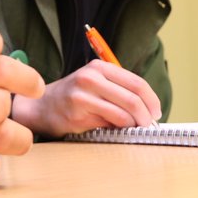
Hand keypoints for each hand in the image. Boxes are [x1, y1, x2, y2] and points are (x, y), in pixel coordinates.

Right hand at [10, 59, 160, 137]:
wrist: (41, 106)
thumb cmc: (73, 97)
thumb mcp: (95, 84)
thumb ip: (119, 90)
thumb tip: (149, 110)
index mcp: (99, 67)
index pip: (137, 83)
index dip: (152, 100)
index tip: (156, 112)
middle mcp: (91, 77)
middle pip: (133, 98)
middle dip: (146, 116)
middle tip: (148, 125)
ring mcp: (83, 95)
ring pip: (124, 113)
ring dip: (134, 125)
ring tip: (133, 129)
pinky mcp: (77, 114)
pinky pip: (109, 124)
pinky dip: (118, 130)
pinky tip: (115, 130)